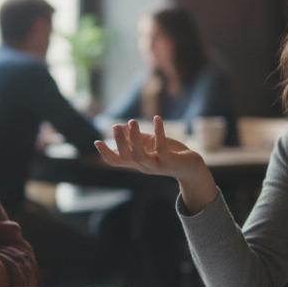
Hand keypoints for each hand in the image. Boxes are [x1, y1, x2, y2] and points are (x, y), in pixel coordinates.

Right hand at [94, 116, 217, 211]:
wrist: (192, 168)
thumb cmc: (170, 154)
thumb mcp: (150, 145)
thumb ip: (137, 138)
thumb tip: (122, 126)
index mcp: (137, 162)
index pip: (117, 161)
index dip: (105, 153)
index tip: (96, 142)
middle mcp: (144, 166)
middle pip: (126, 157)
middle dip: (119, 142)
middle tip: (115, 126)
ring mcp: (156, 165)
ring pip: (140, 155)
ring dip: (135, 138)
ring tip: (132, 121)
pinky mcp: (170, 161)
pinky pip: (161, 147)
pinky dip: (159, 132)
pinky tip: (157, 118)